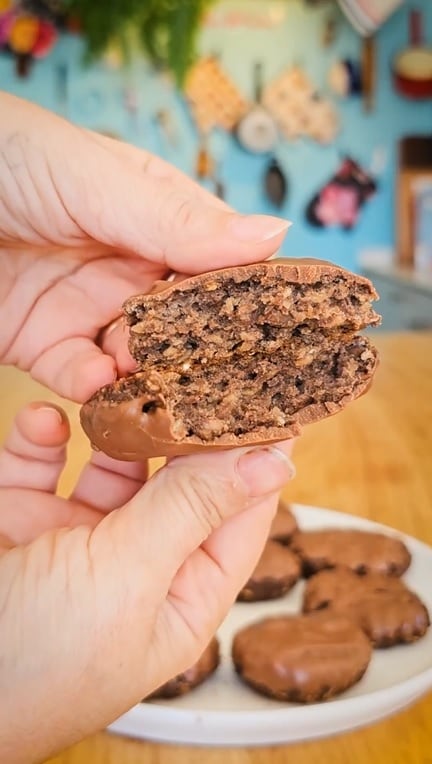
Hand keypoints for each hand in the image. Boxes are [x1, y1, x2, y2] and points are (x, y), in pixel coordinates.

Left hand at [0, 93, 288, 401]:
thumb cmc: (6, 157)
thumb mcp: (94, 179)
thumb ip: (175, 218)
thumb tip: (273, 235)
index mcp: (157, 218)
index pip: (221, 265)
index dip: (253, 301)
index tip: (285, 336)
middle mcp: (132, 270)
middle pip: (189, 325)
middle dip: (210, 357)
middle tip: (238, 391)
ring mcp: (93, 312)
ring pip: (143, 361)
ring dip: (157, 383)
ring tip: (176, 403)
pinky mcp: (49, 348)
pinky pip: (85, 381)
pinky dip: (100, 394)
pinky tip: (109, 393)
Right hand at [0, 403, 294, 762]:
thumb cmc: (36, 661)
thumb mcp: (128, 580)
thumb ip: (191, 511)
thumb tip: (273, 463)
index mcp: (178, 596)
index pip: (238, 516)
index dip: (257, 458)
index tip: (273, 399)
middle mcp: (134, 565)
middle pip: (177, 481)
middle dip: (185, 427)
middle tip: (198, 366)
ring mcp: (76, 539)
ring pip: (111, 463)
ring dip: (114, 423)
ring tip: (120, 379)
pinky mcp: (22, 519)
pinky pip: (41, 464)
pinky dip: (42, 437)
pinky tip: (44, 419)